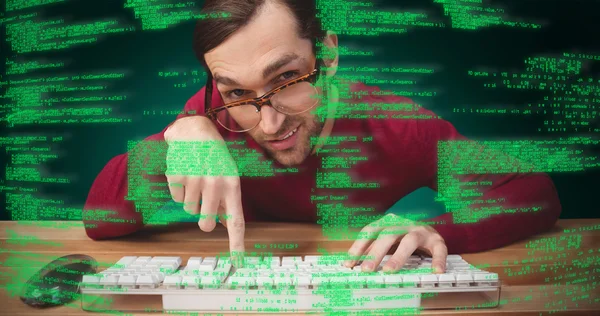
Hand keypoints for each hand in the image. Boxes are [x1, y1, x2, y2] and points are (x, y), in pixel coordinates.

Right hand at [164, 116, 244, 262]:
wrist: (195, 131)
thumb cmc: (215, 158)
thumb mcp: (228, 176)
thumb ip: (228, 201)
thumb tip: (229, 227)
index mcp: (233, 185)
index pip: (236, 221)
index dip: (236, 244)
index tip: (237, 262)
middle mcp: (215, 184)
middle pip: (205, 223)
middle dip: (203, 218)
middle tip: (204, 201)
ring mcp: (195, 180)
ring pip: (189, 210)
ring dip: (191, 199)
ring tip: (196, 179)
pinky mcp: (177, 176)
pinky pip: (176, 198)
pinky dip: (179, 189)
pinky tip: (185, 173)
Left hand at [344, 213, 446, 273]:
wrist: (429, 229)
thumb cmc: (403, 236)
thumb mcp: (386, 238)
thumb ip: (372, 248)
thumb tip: (352, 262)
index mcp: (388, 222)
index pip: (369, 231)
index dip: (358, 246)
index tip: (349, 263)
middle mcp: (403, 224)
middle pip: (387, 235)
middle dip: (375, 253)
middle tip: (366, 269)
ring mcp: (420, 231)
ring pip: (409, 241)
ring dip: (399, 256)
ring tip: (390, 271)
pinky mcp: (436, 240)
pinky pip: (438, 249)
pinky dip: (437, 260)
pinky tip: (435, 271)